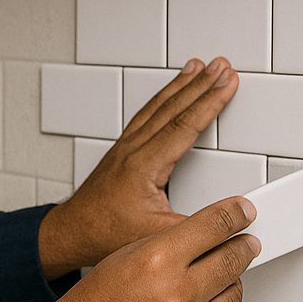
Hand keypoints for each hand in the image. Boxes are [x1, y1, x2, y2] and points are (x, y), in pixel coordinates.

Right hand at [0, 195, 258, 301]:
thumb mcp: (121, 257)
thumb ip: (165, 245)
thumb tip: (199, 237)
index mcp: (157, 261)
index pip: (214, 226)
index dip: (234, 214)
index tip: (242, 212)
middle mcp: (177, 295)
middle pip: (232, 260)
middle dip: (243, 247)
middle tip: (246, 242)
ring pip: (233, 296)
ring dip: (230, 282)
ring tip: (221, 276)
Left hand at [38, 58, 238, 279]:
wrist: (72, 232)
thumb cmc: (105, 234)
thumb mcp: (157, 236)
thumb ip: (196, 227)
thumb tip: (229, 220)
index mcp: (143, 166)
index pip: (183, 126)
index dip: (210, 103)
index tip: (228, 83)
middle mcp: (132, 150)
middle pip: (172, 108)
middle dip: (201, 84)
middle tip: (221, 65)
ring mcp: (125, 147)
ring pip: (157, 107)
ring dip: (180, 85)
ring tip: (198, 67)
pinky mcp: (121, 151)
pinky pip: (146, 114)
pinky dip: (162, 98)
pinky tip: (170, 93)